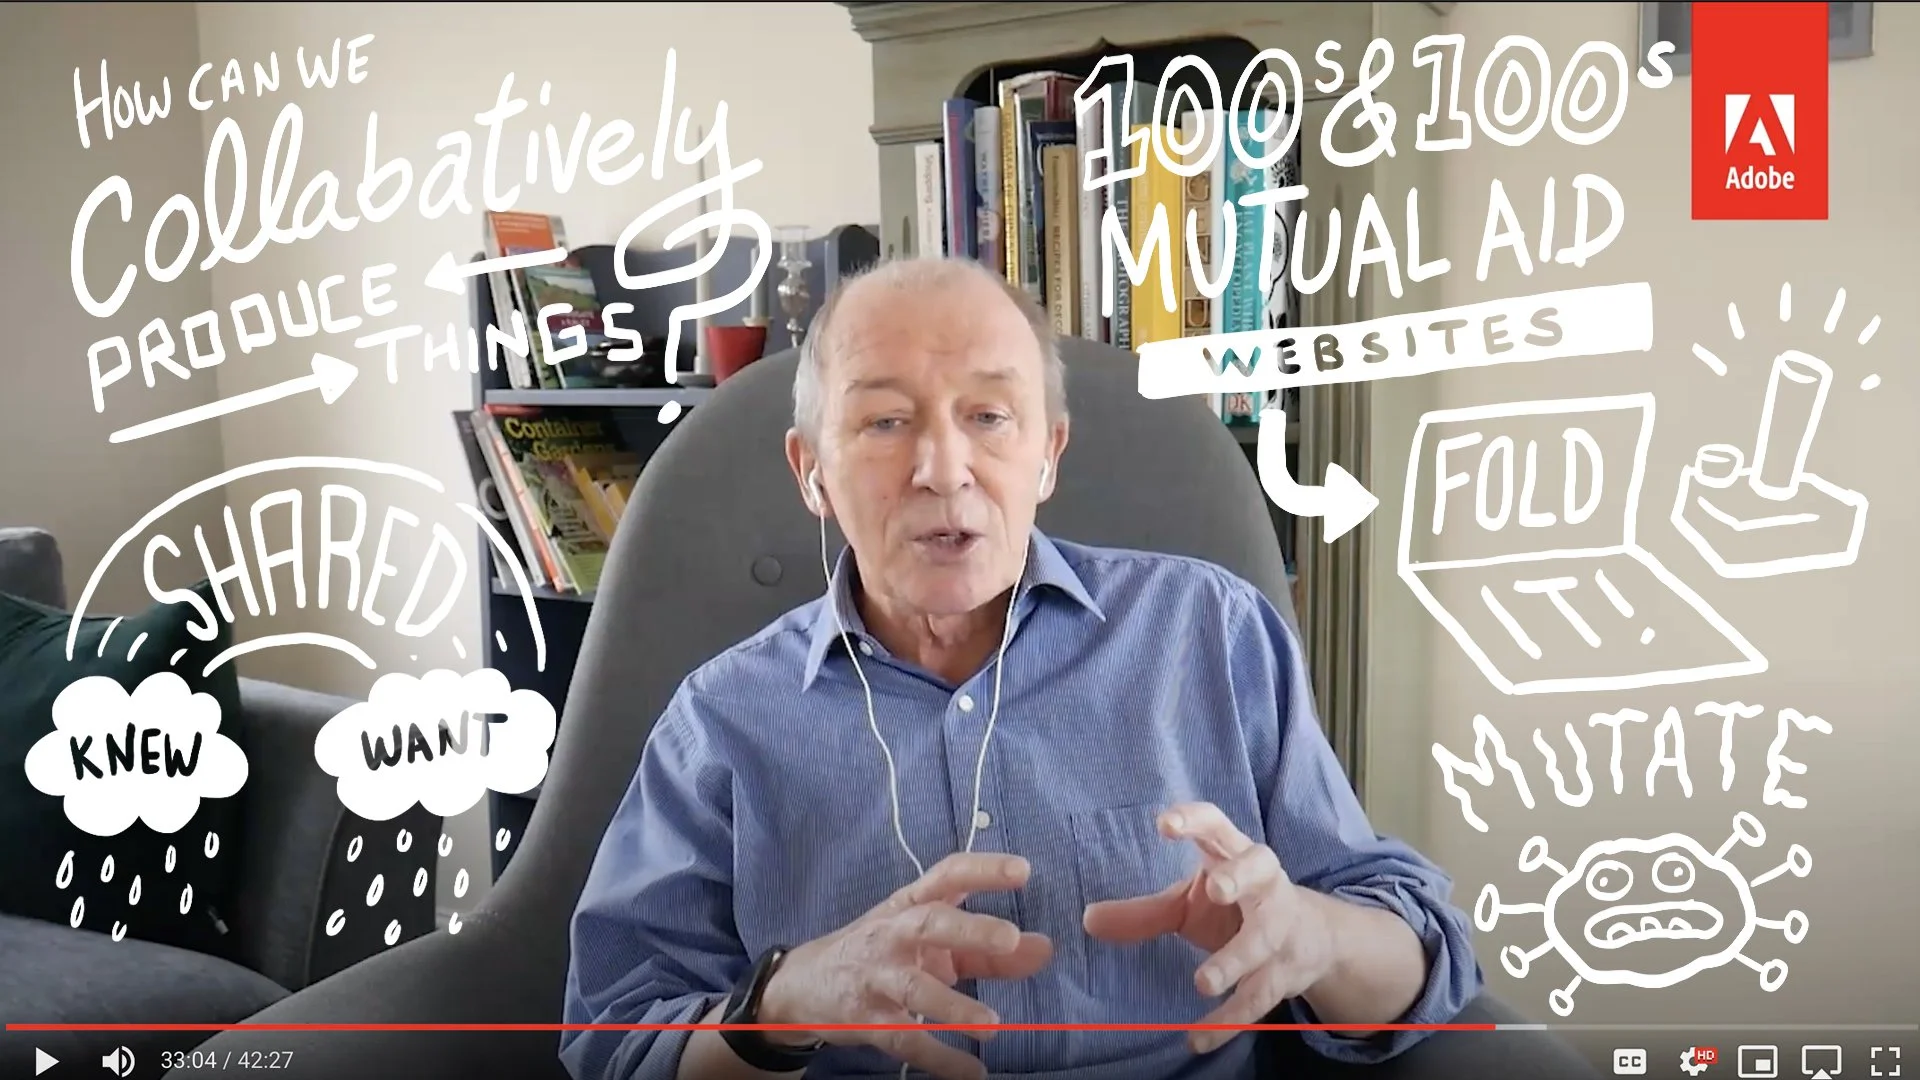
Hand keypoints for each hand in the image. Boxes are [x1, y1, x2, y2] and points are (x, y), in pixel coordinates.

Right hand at [758, 852, 1052, 1079]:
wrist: (803, 985)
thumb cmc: (882, 953)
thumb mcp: (928, 943)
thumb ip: (987, 949)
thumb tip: (1045, 950)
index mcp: (909, 905)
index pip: (947, 875)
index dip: (984, 869)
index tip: (1023, 871)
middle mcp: (891, 933)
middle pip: (929, 923)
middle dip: (968, 929)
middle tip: (1010, 938)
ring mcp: (875, 977)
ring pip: (914, 988)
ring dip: (953, 1007)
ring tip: (993, 1027)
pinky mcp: (866, 1019)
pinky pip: (905, 1039)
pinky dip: (940, 1058)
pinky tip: (973, 1072)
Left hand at [1082, 802, 1335, 1053]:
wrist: (1311, 938)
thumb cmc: (1235, 907)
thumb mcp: (1189, 903)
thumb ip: (1144, 912)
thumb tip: (1088, 920)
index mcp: (1234, 854)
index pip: (1217, 825)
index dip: (1194, 820)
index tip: (1164, 824)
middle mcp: (1264, 884)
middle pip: (1259, 869)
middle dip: (1239, 877)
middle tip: (1216, 887)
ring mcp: (1281, 927)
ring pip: (1263, 940)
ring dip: (1235, 960)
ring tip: (1203, 982)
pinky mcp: (1286, 971)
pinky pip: (1259, 997)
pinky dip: (1229, 1021)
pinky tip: (1198, 1039)